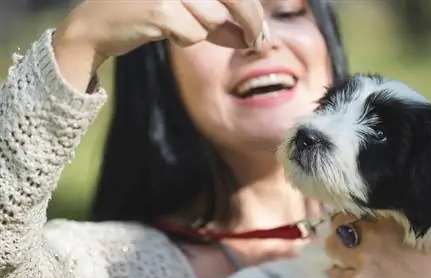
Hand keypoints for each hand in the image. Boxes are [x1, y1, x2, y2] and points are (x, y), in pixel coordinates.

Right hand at [52, 0, 267, 90]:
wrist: (97, 25)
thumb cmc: (142, 15)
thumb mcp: (184, 13)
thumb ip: (216, 21)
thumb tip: (249, 37)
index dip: (252, 9)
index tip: (260, 31)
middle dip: (251, 23)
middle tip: (258, 43)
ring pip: (213, 17)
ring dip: (200, 30)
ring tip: (174, 24)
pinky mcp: (162, 8)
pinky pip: (194, 34)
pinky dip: (184, 39)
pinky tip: (163, 31)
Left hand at [324, 213, 430, 277]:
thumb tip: (422, 198)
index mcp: (391, 220)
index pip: (360, 204)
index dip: (356, 208)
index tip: (358, 212)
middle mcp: (372, 237)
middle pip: (341, 222)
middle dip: (342, 223)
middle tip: (346, 228)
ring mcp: (361, 261)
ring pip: (333, 245)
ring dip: (336, 245)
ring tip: (342, 249)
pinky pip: (334, 273)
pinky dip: (336, 271)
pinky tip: (342, 270)